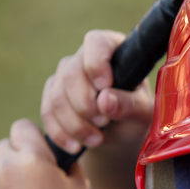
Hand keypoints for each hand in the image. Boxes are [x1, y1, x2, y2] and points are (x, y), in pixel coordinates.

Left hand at [0, 119, 89, 188]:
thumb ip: (70, 162)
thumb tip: (61, 153)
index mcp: (33, 158)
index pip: (22, 127)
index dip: (29, 138)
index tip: (34, 150)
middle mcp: (5, 166)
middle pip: (4, 147)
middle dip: (16, 159)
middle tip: (29, 182)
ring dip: (4, 179)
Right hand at [41, 29, 153, 154]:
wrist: (119, 138)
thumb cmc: (136, 117)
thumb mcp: (142, 113)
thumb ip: (130, 105)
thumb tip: (105, 100)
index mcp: (114, 50)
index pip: (96, 42)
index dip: (96, 65)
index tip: (104, 87)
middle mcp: (86, 58)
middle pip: (70, 73)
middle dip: (85, 105)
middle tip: (104, 122)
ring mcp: (66, 75)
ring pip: (57, 97)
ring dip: (75, 124)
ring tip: (96, 139)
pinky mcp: (53, 95)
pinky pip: (47, 113)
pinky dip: (62, 133)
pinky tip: (77, 146)